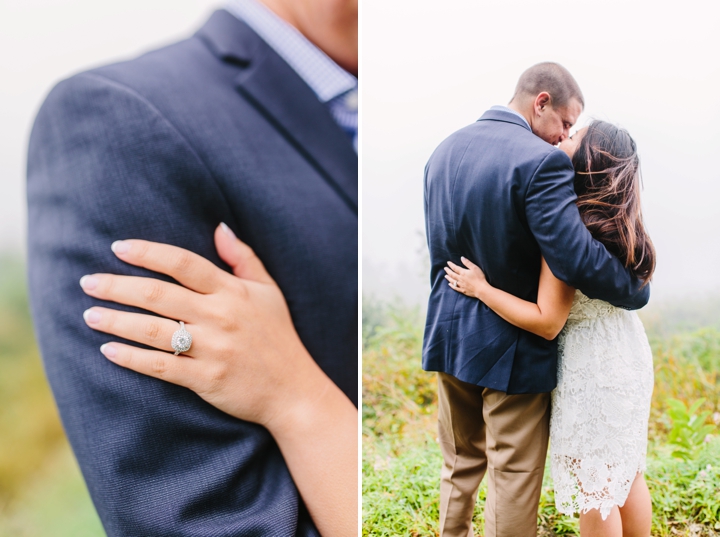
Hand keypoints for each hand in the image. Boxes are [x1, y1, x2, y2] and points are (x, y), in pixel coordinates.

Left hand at [81, 223, 357, 536]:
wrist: (293, 390)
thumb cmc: (278, 337)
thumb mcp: (268, 291)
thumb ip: (244, 258)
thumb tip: (219, 227)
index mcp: (233, 292)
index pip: (183, 263)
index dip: (148, 252)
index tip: (118, 248)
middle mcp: (221, 316)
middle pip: (158, 295)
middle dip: (118, 286)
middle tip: (88, 282)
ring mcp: (213, 349)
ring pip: (153, 330)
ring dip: (116, 321)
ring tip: (89, 315)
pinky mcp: (206, 380)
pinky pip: (160, 366)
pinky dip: (131, 358)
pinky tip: (109, 350)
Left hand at [444, 256, 487, 299]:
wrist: (481, 289)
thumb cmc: (479, 278)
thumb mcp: (475, 268)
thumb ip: (467, 263)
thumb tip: (461, 258)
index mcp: (463, 273)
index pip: (455, 268)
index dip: (451, 265)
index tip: (448, 263)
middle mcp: (460, 279)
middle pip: (452, 274)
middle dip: (448, 271)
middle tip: (445, 268)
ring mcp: (461, 285)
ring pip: (452, 281)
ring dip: (448, 278)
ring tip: (445, 276)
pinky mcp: (463, 290)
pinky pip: (455, 288)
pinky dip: (451, 286)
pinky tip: (449, 284)